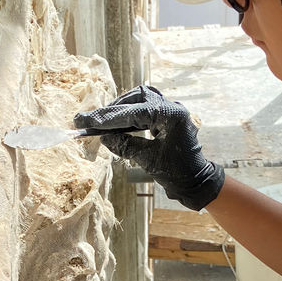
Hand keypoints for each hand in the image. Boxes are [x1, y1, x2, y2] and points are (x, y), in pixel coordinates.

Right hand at [74, 85, 224, 211]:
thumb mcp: (148, 160)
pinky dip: (128, 113)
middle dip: (109, 112)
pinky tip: (114, 121)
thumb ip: (125, 145)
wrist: (195, 181)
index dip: (109, 118)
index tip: (88, 123)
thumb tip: (103, 137)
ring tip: (98, 120)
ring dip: (118, 108)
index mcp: (172, 115)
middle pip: (135, 100)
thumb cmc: (177, 173)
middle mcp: (172, 106)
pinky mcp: (166, 115)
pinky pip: (144, 107)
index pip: (134, 112)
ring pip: (139, 99)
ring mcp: (170, 109)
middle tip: (86, 120)